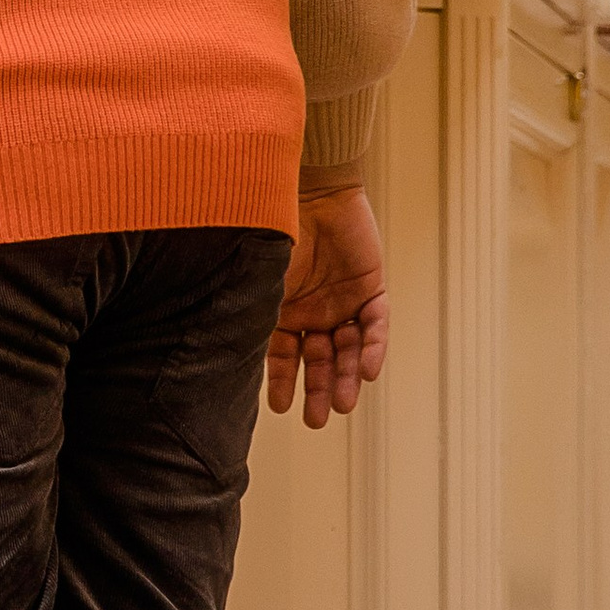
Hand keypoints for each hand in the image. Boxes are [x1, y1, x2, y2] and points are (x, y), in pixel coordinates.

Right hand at [267, 185, 388, 428]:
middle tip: (317, 419)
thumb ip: (254, 315)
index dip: (282, 381)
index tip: (281, 409)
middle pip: (319, 358)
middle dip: (318, 389)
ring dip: (346, 376)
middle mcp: (314, 309)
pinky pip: (376, 324)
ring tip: (343, 403)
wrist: (309, 190)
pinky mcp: (372, 287)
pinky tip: (366, 371)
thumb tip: (232, 357)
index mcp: (283, 308)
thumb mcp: (259, 280)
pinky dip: (373, 347)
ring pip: (349, 348)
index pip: (283, 354)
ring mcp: (344, 300)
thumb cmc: (274, 229)